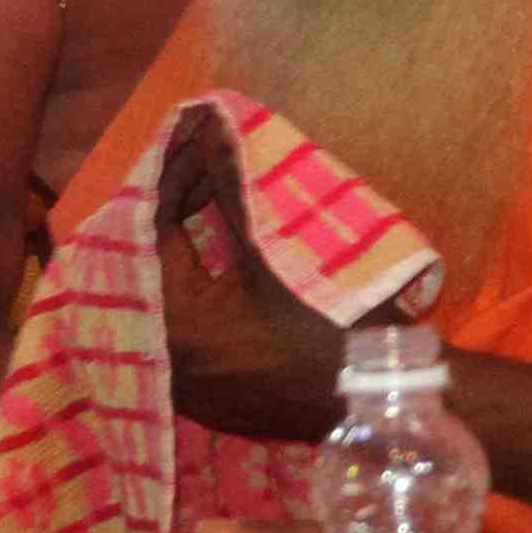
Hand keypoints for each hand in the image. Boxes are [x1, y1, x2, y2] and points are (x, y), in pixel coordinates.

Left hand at [153, 106, 342, 437]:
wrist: (378, 399)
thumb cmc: (332, 324)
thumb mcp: (280, 250)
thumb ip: (233, 187)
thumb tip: (209, 128)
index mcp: (176, 322)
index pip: (155, 232)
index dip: (177, 180)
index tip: (199, 143)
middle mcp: (166, 361)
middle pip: (153, 270)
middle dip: (175, 216)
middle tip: (202, 173)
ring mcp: (187, 389)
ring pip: (166, 306)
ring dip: (183, 259)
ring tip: (206, 212)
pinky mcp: (209, 403)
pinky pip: (184, 339)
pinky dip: (193, 301)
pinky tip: (216, 273)